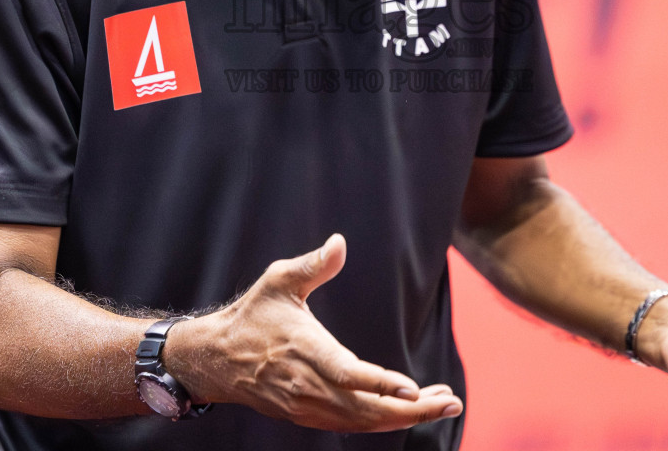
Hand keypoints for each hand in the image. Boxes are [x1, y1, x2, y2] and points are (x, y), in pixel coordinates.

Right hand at [168, 234, 463, 431]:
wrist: (217, 359)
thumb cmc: (252, 316)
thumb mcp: (278, 282)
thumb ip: (312, 265)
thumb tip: (339, 243)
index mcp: (305, 352)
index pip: (348, 374)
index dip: (381, 384)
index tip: (413, 388)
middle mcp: (309, 387)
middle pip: (367, 410)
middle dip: (413, 410)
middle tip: (450, 401)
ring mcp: (308, 407)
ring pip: (363, 422)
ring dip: (404, 417)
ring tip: (441, 402)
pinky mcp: (308, 415)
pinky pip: (352, 425)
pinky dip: (383, 420)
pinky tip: (408, 408)